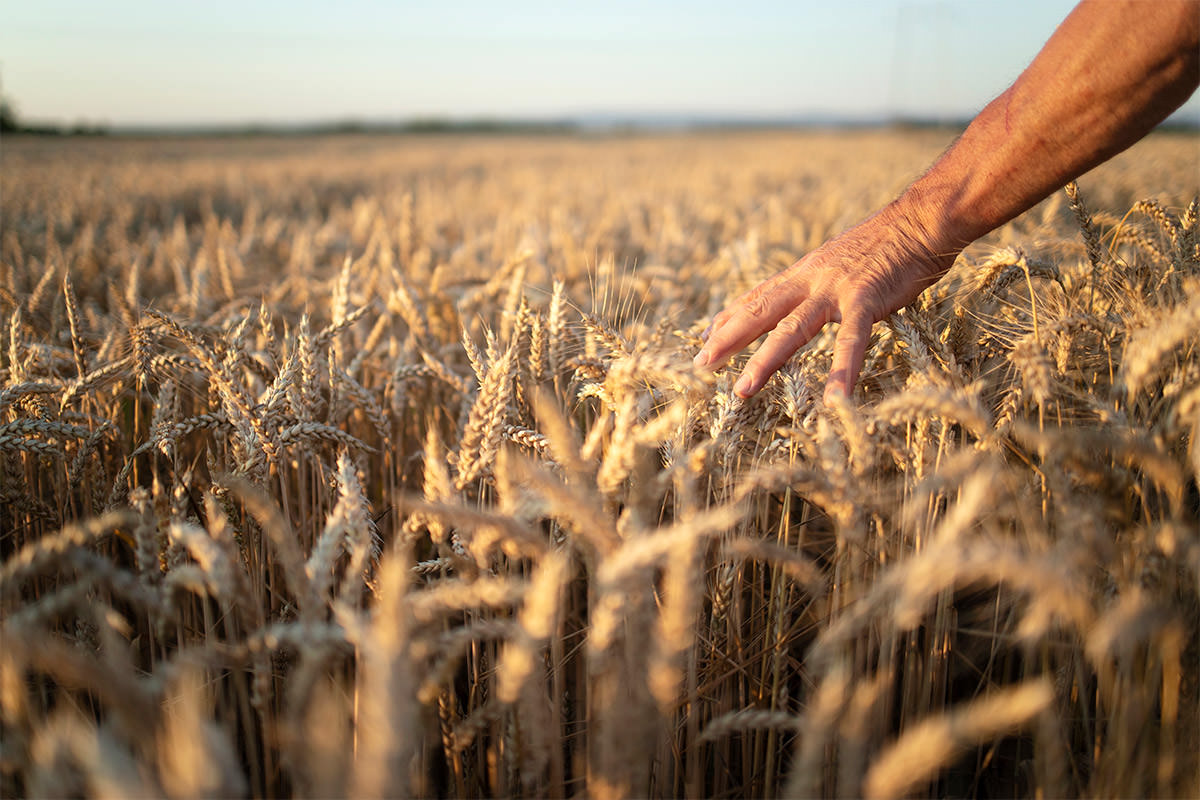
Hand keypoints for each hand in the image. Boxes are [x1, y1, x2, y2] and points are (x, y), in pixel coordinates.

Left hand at [694, 201, 955, 401]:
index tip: (706, 338)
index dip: (730, 318)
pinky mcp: (866, 300)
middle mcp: (810, 280)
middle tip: (700, 366)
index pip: (758, 297)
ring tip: (742, 391)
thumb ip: (816, 282)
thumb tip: (798, 298)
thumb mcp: (837, 261)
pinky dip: (843, 370)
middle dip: (727, 339)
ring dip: (765, 361)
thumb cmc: (885, 244)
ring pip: (791, 329)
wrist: (920, 220)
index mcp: (804, 272)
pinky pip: (852, 340)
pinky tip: (835, 400)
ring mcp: (835, 290)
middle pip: (760, 311)